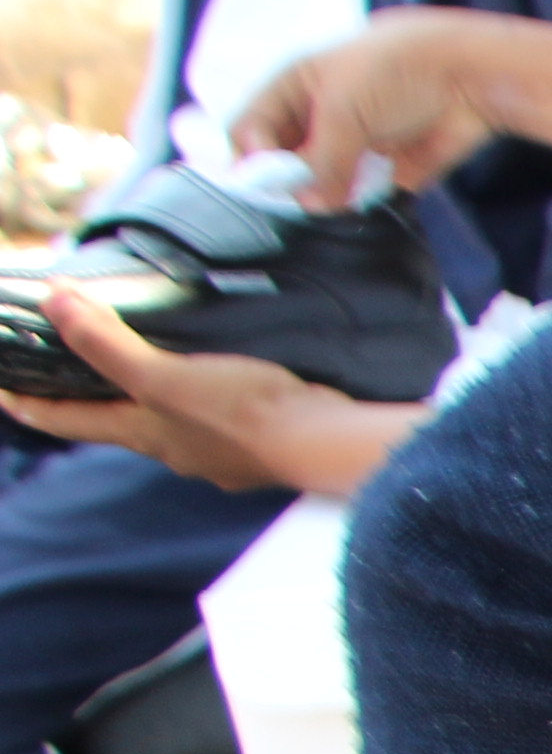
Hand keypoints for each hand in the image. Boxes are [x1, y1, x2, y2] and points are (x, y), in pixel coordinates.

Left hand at [0, 286, 420, 495]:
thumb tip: (52, 301)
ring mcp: (216, 452)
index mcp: (142, 434)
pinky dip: (201, 406)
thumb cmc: (239, 412)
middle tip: (74, 379)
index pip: (70, 422)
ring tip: (149, 375)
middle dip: (93, 405)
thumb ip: (105, 343)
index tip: (2, 395)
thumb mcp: (162, 374)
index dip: (31, 407)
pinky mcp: (255, 443)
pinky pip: (213, 424)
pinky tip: (216, 390)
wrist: (319, 441)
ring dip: (151, 406)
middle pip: (118, 426)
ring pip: (167, 427)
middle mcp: (174, 450)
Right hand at [231, 10, 515, 206]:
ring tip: (331, 205)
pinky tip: (357, 207)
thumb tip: (311, 204)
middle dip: (286, 185)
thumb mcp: (343, 109)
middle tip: (300, 201)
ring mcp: (348, 148)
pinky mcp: (381, 172)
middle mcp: (314, 120)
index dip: (252, 157)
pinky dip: (354, 207)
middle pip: (280, 163)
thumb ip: (322, 160)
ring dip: (320, 200)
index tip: (269, 182)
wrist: (466, 76)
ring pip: (316, 186)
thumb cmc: (395, 70)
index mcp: (292, 89)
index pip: (249, 129)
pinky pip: (355, 199)